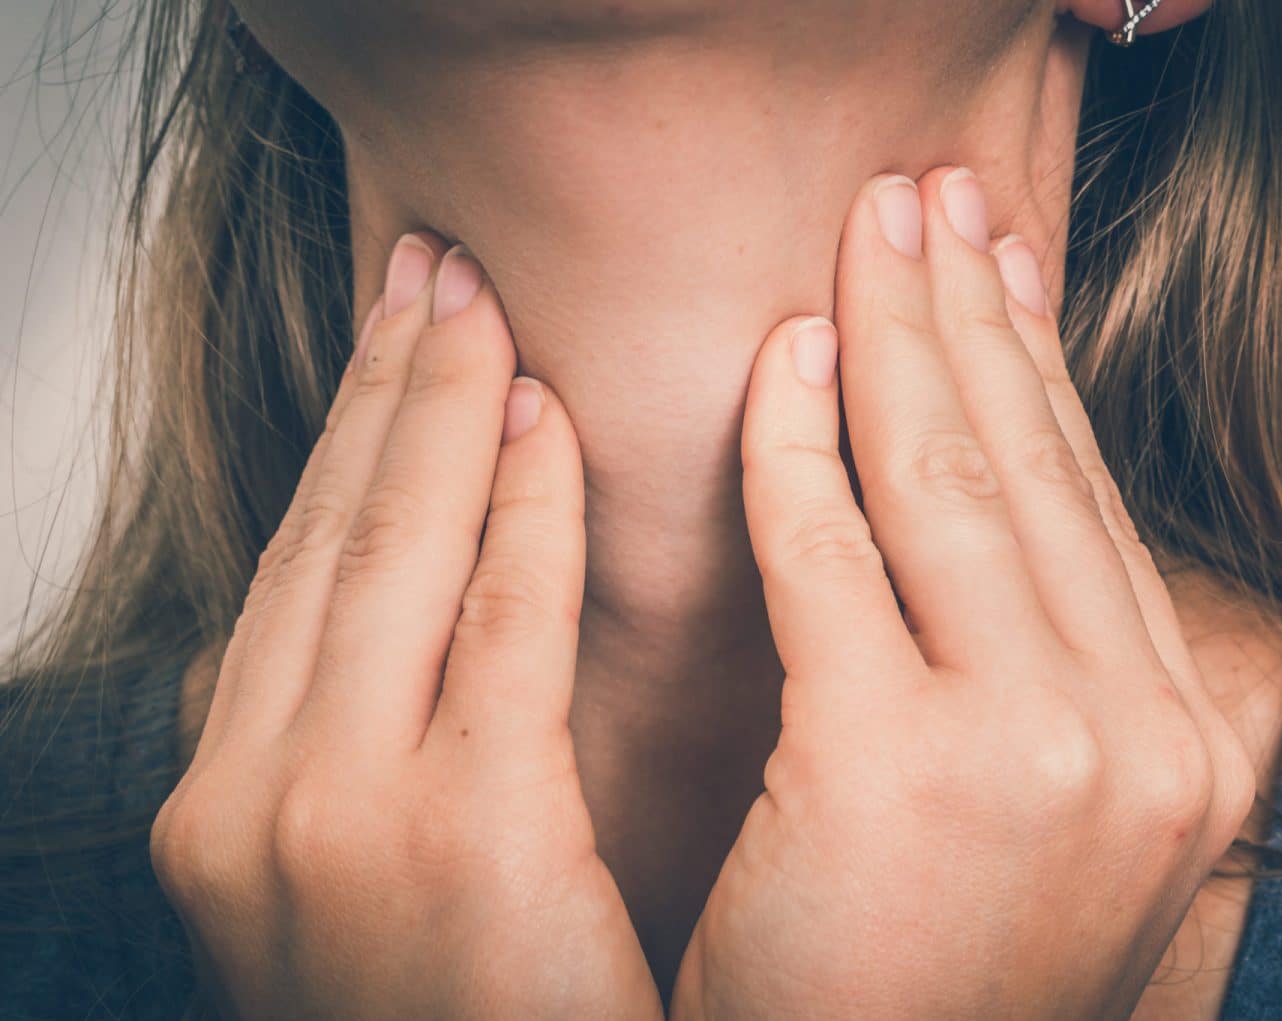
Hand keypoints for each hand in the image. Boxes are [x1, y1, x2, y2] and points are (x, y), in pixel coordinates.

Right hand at [150, 234, 661, 1020]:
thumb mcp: (360, 878)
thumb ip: (368, 744)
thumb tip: (413, 615)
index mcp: (227, 803)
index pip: (297, 575)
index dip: (344, 441)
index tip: (392, 342)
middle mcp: (250, 797)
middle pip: (329, 540)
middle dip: (382, 391)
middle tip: (430, 273)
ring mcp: (336, 820)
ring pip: (395, 556)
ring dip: (440, 412)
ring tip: (477, 305)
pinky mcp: (461, 842)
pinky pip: (500, 630)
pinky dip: (521, 512)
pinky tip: (546, 422)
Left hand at [670, 167, 1256, 1018]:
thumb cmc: (927, 987)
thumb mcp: (1043, 826)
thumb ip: (1045, 678)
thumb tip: (1002, 517)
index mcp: (1179, 752)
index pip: (1093, 511)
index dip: (1043, 373)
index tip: (1002, 270)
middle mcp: (1140, 739)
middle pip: (1037, 467)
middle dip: (976, 311)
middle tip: (930, 199)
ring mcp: (1033, 751)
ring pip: (951, 478)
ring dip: (901, 332)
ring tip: (868, 232)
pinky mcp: (893, 762)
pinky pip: (829, 547)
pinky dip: (795, 439)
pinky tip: (782, 358)